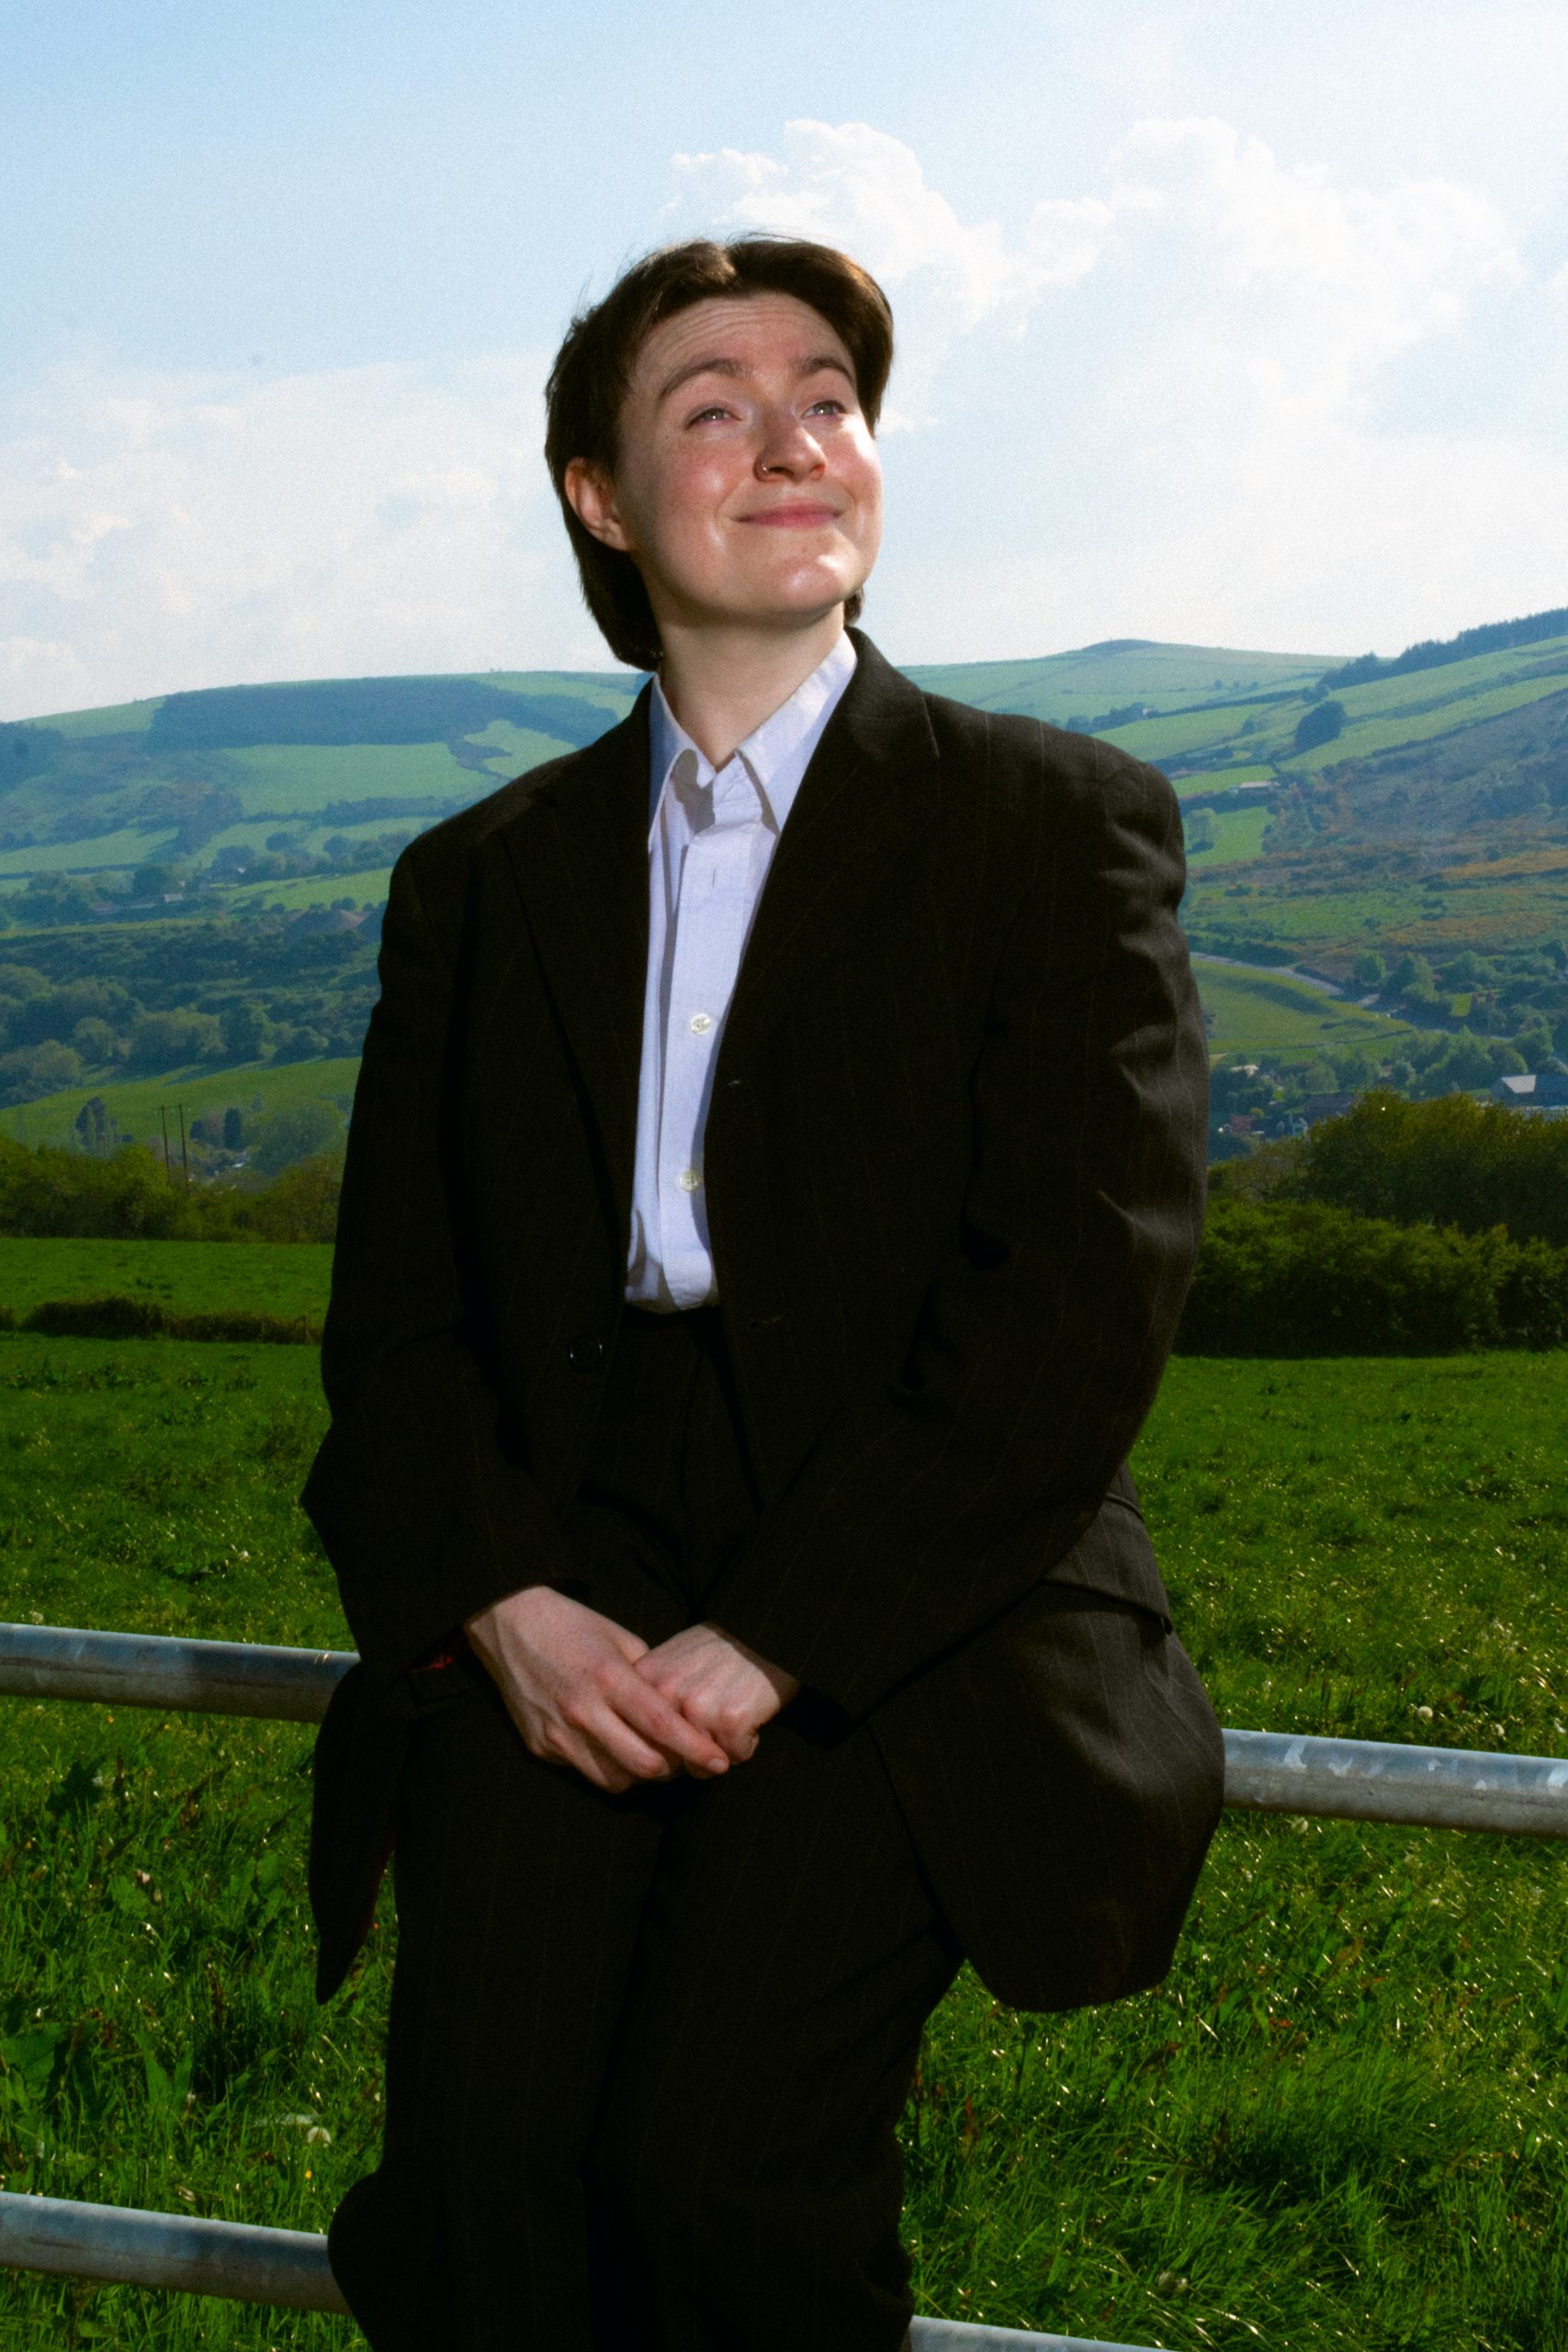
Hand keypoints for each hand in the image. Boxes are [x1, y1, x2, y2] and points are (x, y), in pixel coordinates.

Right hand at [462, 1586, 733, 1794]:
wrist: (508, 1623)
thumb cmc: (571, 1625)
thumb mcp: (618, 1638)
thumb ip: (649, 1675)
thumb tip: (678, 1706)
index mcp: (609, 1677)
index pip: (663, 1726)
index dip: (696, 1749)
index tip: (720, 1761)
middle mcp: (583, 1710)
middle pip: (644, 1764)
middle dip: (673, 1769)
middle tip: (686, 1761)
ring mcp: (559, 1733)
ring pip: (615, 1779)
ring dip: (640, 1774)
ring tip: (651, 1757)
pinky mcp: (540, 1746)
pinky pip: (584, 1772)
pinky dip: (607, 1768)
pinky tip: (612, 1748)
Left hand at [632, 1623, 799, 1764]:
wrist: (767, 1633)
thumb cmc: (722, 1650)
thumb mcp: (675, 1658)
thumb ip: (654, 1692)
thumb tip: (643, 1746)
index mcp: (647, 1677)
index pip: (641, 1737)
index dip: (665, 1746)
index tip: (683, 1737)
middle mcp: (666, 1692)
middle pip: (670, 1757)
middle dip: (691, 1756)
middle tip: (713, 1730)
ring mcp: (697, 1706)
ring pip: (702, 1764)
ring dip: (722, 1750)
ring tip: (733, 1717)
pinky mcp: (729, 1719)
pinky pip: (735, 1756)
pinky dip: (747, 1745)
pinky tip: (751, 1717)